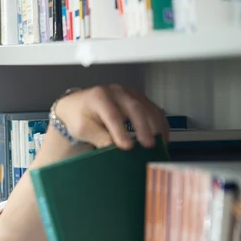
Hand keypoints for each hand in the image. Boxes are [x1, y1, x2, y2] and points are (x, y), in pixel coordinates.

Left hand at [53, 84, 168, 150]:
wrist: (78, 106)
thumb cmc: (79, 117)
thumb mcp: (83, 129)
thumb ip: (99, 137)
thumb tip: (114, 148)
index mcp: (99, 97)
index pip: (112, 115)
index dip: (121, 131)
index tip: (127, 147)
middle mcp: (116, 92)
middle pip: (134, 108)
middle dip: (143, 127)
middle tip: (148, 145)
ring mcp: (130, 94)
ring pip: (148, 107)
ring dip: (156, 126)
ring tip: (159, 144)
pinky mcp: (139, 99)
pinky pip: (153, 109)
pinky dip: (160, 123)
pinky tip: (162, 137)